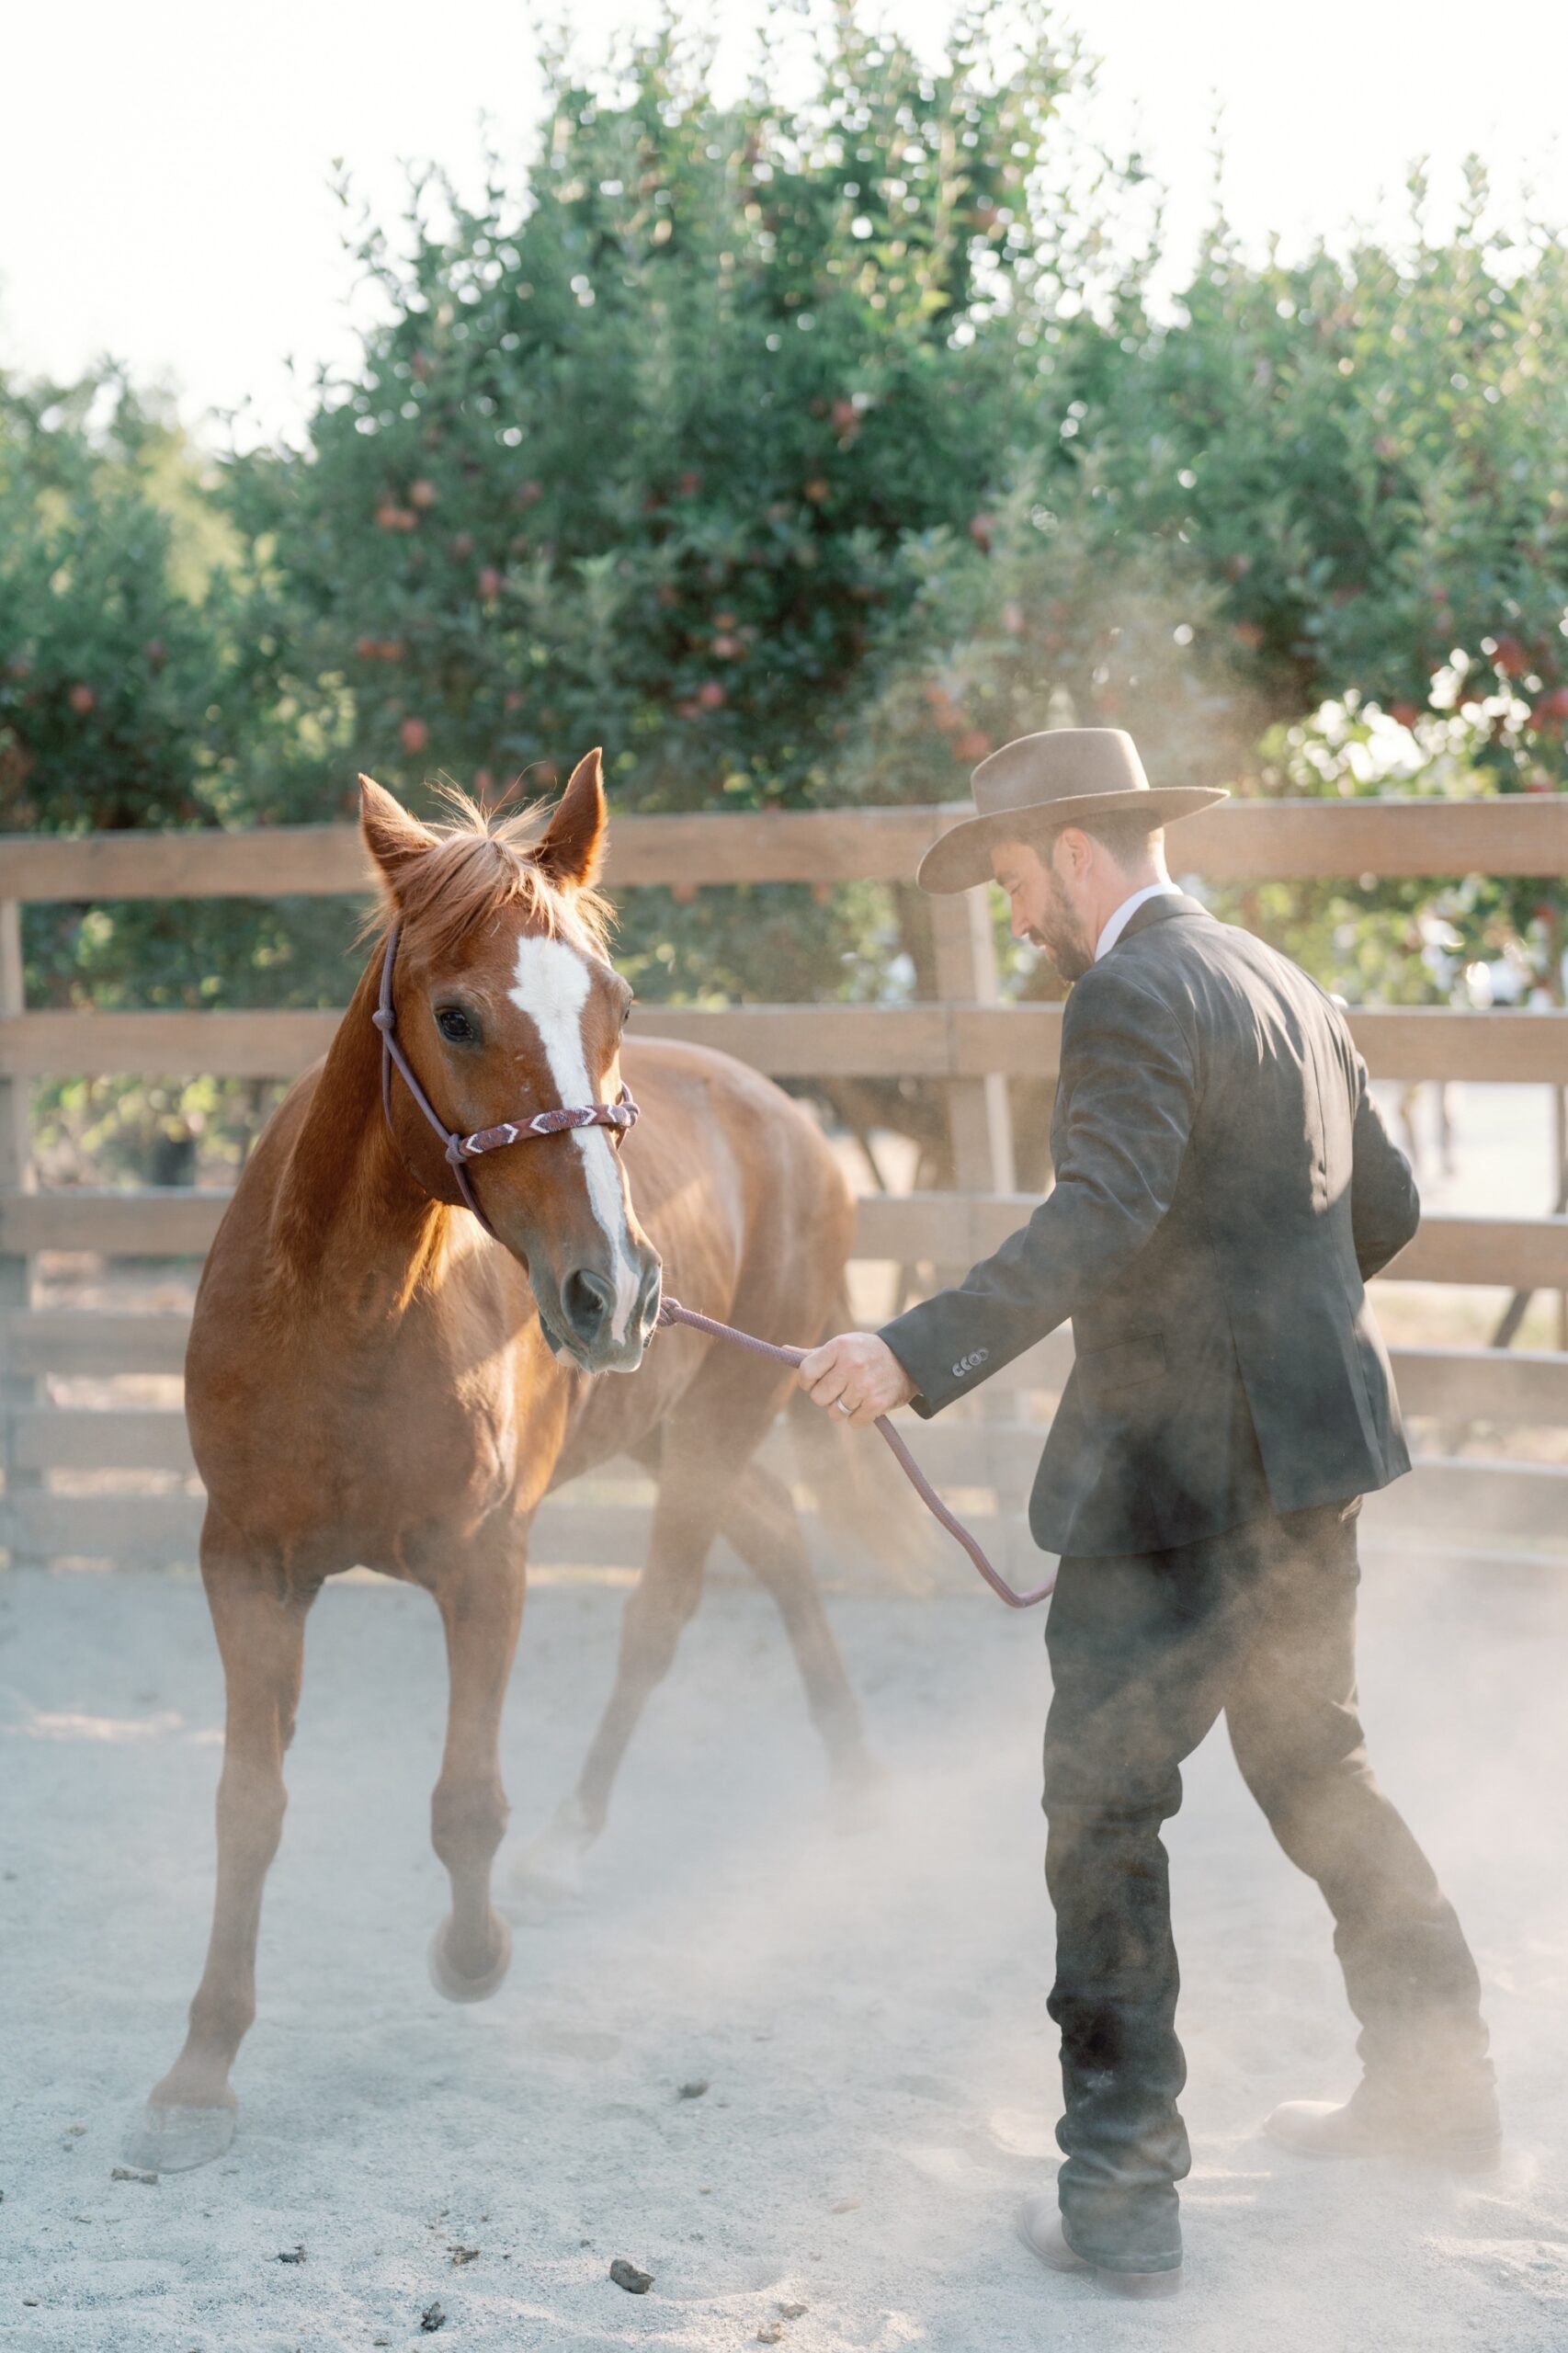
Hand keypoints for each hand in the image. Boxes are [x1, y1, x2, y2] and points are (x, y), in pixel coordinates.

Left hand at [797, 1331, 915, 1427]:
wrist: (908, 1359)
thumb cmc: (866, 1352)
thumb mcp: (842, 1346)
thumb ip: (813, 1354)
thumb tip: (784, 1350)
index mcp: (839, 1347)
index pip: (806, 1372)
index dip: (807, 1381)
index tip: (816, 1380)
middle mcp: (851, 1365)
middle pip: (818, 1397)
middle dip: (826, 1396)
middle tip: (840, 1387)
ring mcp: (864, 1385)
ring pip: (834, 1412)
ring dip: (843, 1408)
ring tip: (856, 1394)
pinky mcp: (877, 1403)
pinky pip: (853, 1422)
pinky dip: (858, 1417)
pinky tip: (866, 1403)